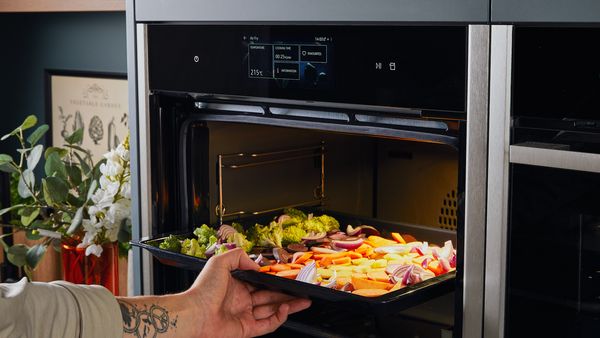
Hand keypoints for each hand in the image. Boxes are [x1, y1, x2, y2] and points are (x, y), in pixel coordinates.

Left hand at [186, 248, 310, 337]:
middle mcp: (241, 301)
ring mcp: (244, 316)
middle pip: (270, 297)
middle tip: (302, 290)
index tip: (287, 277)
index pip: (260, 283)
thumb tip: (257, 266)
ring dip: (289, 306)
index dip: (274, 281)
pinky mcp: (246, 329)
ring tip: (304, 300)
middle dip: (287, 294)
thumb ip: (239, 257)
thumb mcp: (219, 262)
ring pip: (272, 311)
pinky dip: (279, 318)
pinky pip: (268, 324)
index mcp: (236, 286)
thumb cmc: (202, 290)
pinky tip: (286, 309)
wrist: (193, 314)